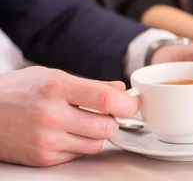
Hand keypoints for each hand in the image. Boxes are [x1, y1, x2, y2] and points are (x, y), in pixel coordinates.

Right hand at [0, 67, 137, 166]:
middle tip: (107, 113)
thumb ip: (91, 85)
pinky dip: (79, 145)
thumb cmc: (18, 90)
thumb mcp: (53, 76)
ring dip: (98, 134)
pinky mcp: (42, 158)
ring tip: (85, 122)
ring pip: (96, 143)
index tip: (130, 104)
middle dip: (113, 120)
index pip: (105, 98)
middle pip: (106, 126)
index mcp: (57, 88)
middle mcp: (51, 115)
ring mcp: (46, 139)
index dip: (126, 103)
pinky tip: (67, 133)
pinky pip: (78, 154)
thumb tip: (120, 90)